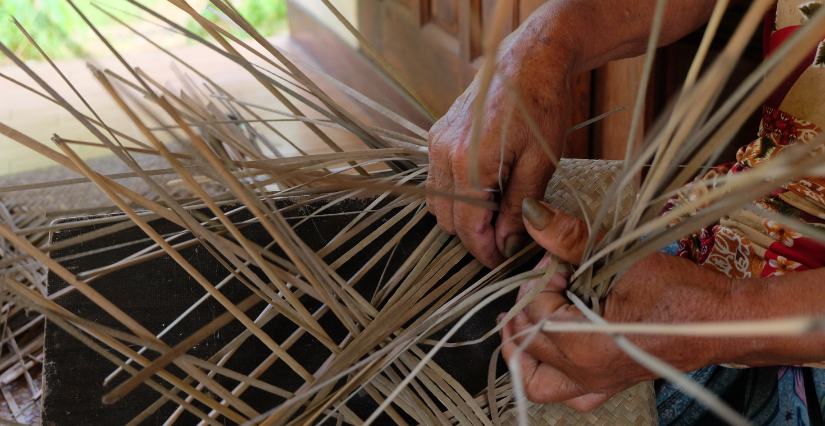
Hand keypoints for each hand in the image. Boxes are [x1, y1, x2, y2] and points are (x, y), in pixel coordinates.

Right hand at [426, 22, 574, 267]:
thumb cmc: (541, 106)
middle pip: (447, 220)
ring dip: (463, 218)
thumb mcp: (540, 163)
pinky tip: (486, 192)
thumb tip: (508, 243)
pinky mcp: (438, 135)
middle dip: (474, 237)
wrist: (530, 60)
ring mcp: (436, 143)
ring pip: (439, 202)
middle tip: (506, 243)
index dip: (486, 252)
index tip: (504, 262)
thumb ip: (519, 207)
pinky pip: (439, 180)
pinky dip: (458, 195)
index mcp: (467, 165)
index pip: (467, 229)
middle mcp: (442, 155)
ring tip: (497, 219)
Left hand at [500, 199, 731, 410]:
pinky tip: (551, 349)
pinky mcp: (610, 383)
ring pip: (536, 380)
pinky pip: (567, 393)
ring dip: (523, 349)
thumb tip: (534, 215)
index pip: (534, 312)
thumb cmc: (683, 294)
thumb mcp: (620, 259)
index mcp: (585, 347)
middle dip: (529, 304)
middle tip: (548, 280)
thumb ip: (570, 239)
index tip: (560, 261)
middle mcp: (586, 373)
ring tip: (525, 318)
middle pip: (527, 343)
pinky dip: (550, 372)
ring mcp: (598, 383)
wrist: (725, 320)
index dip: (540, 279)